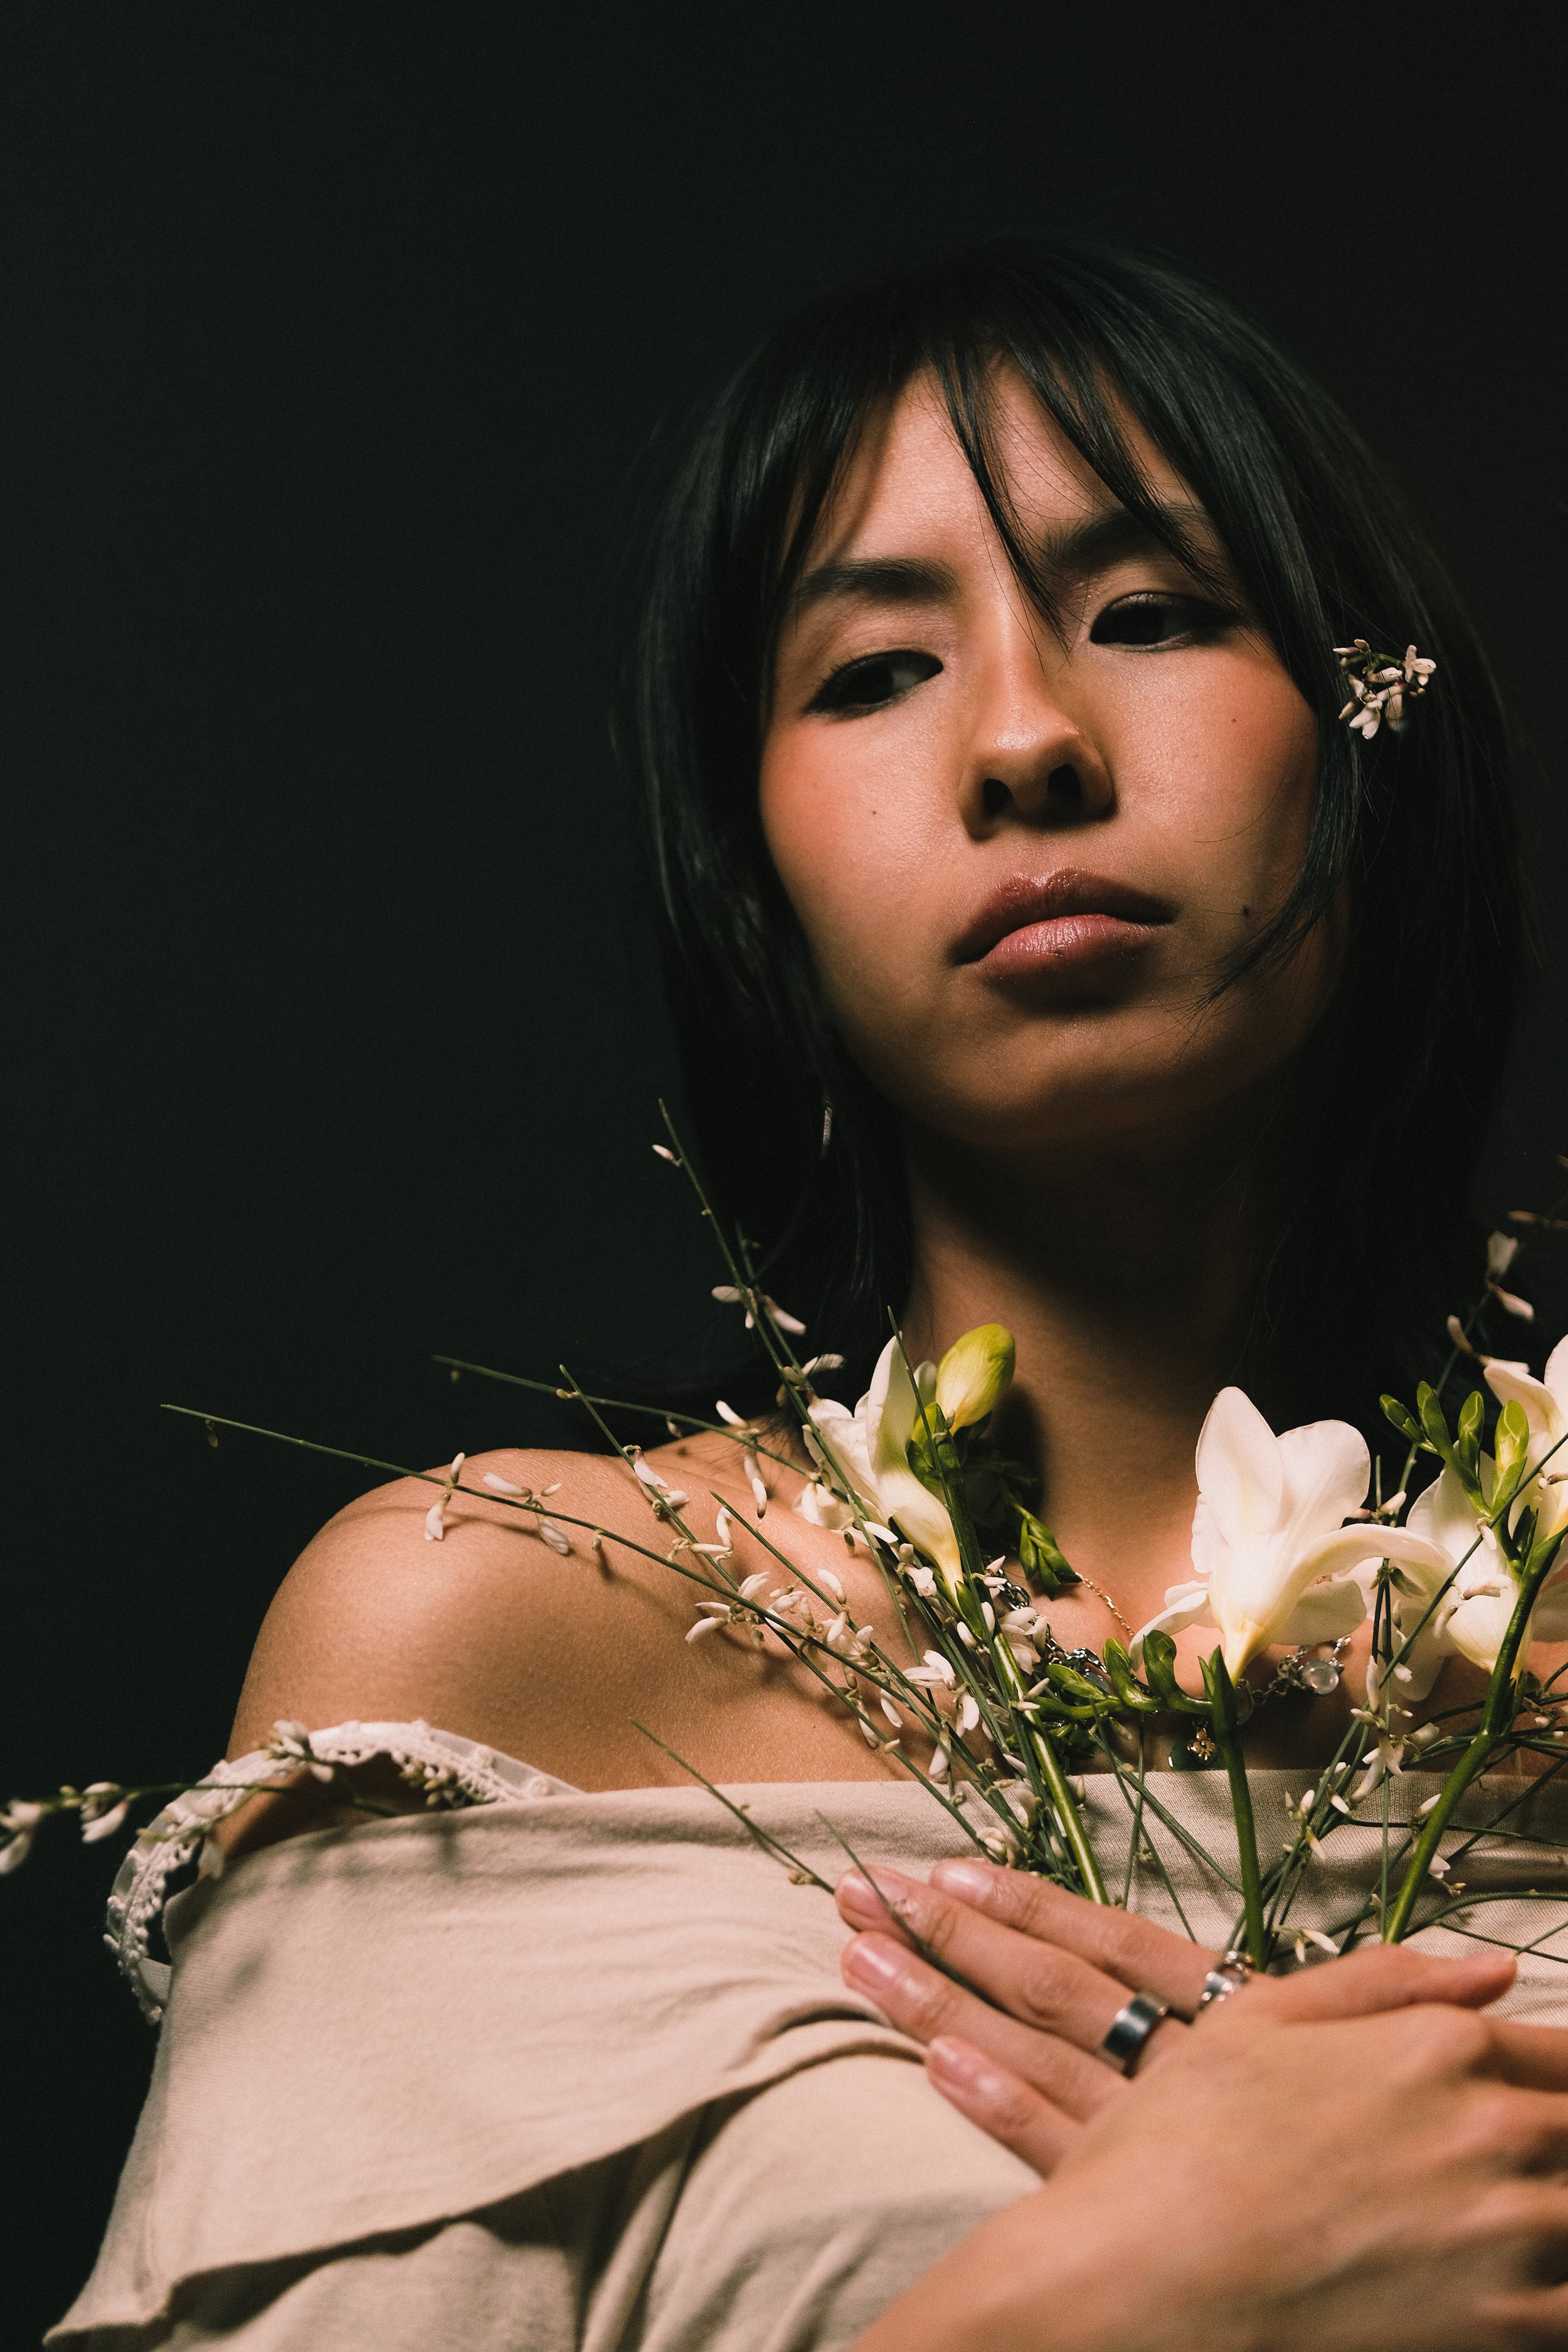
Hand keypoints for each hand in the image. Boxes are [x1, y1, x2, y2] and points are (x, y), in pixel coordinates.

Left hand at [836, 1857, 1523, 2174]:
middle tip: (856, 1888)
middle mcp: (1184, 2066)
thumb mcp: (1399, 2047)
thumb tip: (1460, 1953)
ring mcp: (1155, 2137)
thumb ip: (1388, 1991)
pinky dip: (995, 2102)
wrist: (1436, 2242)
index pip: (1109, 1944)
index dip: (1027, 1900)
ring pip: (1033, 2052)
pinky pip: (1058, 2146)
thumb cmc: (1410, 2123)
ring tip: (858, 1956)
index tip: (943, 1864)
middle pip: (1048, 1984)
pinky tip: (934, 2062)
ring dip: (940, 2002)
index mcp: (1238, 2019)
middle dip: (950, 1934)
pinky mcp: (1140, 2205)